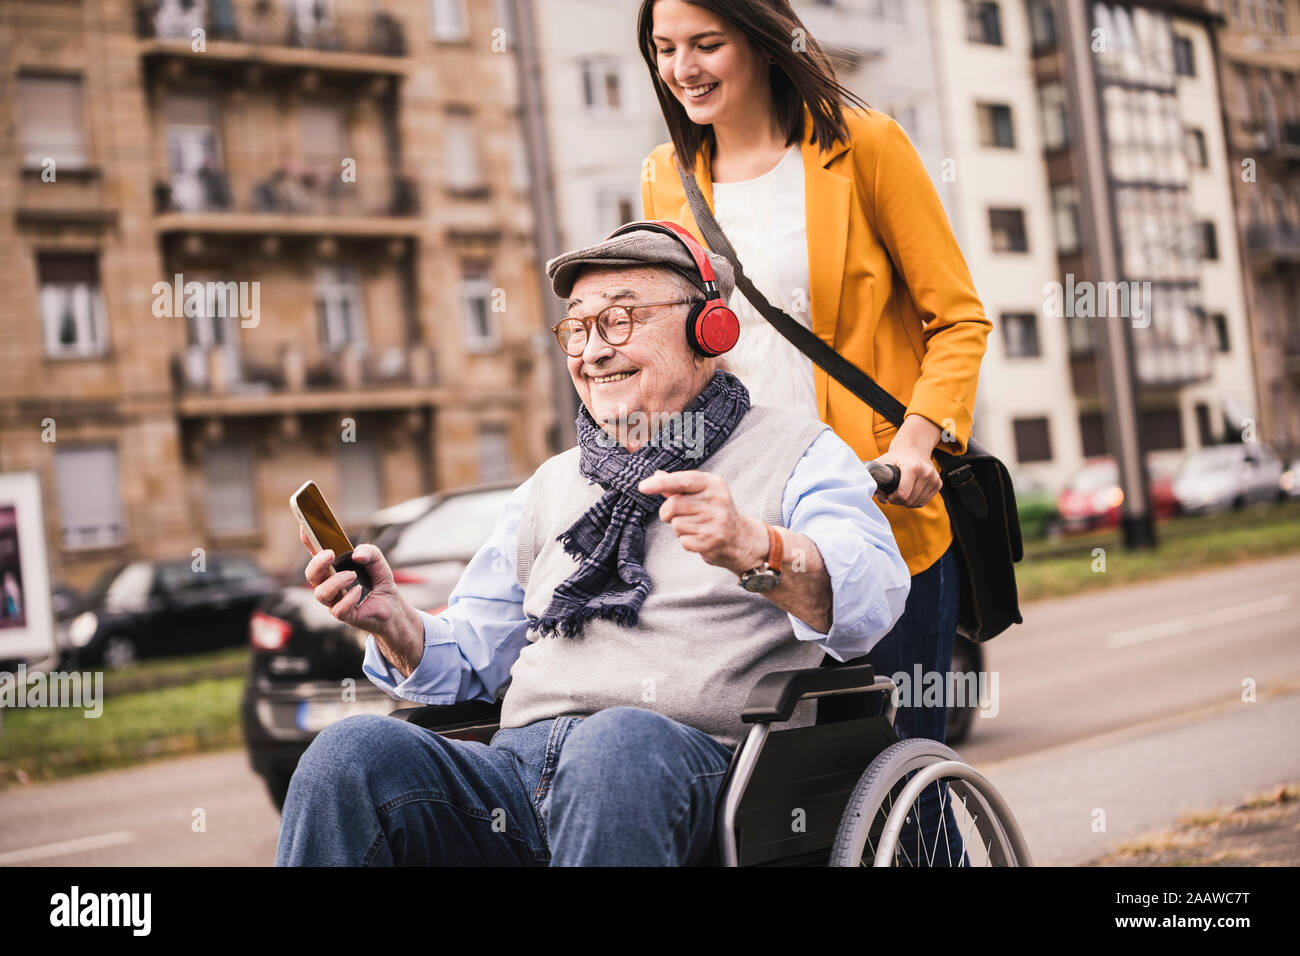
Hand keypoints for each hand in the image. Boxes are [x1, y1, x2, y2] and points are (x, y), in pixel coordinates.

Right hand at [300, 526, 420, 655]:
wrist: (391, 606)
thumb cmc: (378, 581)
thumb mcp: (378, 561)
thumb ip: (370, 551)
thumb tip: (357, 555)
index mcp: (333, 567)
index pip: (315, 553)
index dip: (307, 539)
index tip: (304, 526)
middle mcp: (328, 583)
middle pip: (311, 575)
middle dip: (317, 564)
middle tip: (329, 555)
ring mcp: (334, 600)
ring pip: (320, 593)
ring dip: (335, 582)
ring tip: (352, 576)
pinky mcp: (344, 615)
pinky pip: (337, 609)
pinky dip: (348, 598)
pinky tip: (359, 592)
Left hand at [637, 470, 767, 575]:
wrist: (739, 539)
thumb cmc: (714, 512)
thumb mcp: (701, 493)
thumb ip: (678, 485)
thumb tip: (656, 475)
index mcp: (714, 484)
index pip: (683, 481)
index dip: (661, 484)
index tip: (642, 487)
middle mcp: (718, 501)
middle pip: (673, 505)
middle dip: (668, 512)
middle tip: (678, 515)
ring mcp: (716, 522)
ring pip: (676, 524)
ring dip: (679, 528)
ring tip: (696, 527)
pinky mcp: (712, 541)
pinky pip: (683, 541)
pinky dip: (686, 541)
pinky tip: (700, 538)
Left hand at [877, 415, 943, 508]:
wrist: (913, 448)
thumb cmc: (894, 458)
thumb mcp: (881, 463)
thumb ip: (872, 477)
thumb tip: (870, 492)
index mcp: (913, 466)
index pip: (902, 494)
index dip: (892, 498)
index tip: (888, 493)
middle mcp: (926, 472)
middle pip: (909, 501)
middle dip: (898, 500)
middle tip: (892, 493)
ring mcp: (934, 478)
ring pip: (916, 503)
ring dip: (906, 502)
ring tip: (900, 492)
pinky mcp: (938, 483)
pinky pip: (923, 502)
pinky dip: (914, 501)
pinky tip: (908, 492)